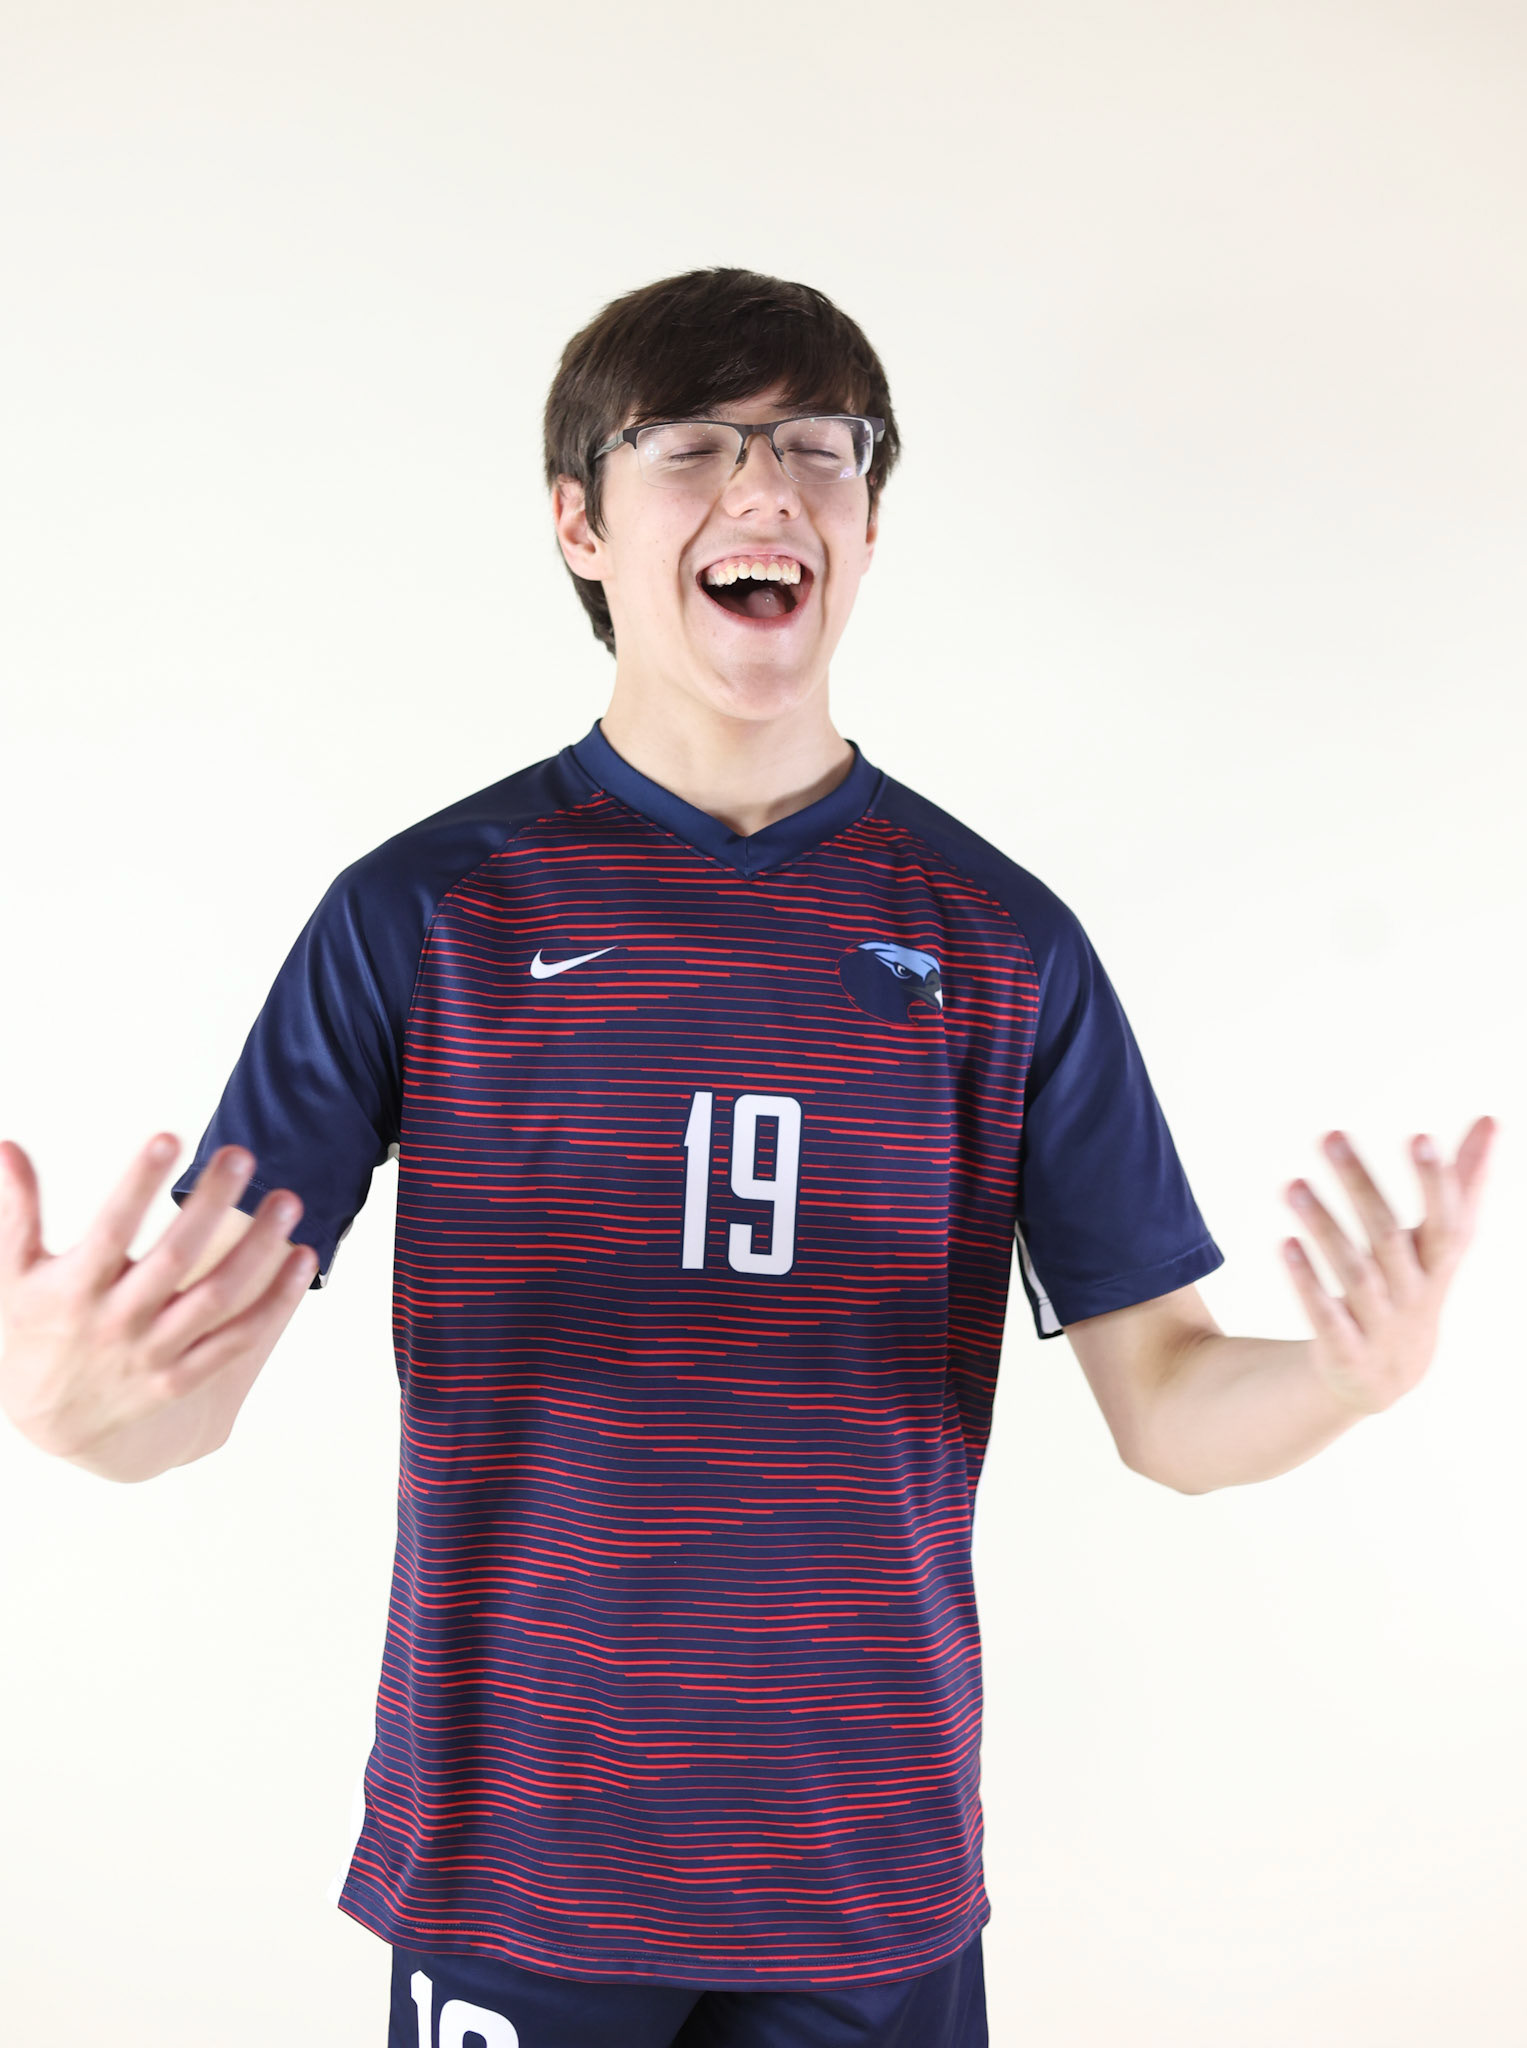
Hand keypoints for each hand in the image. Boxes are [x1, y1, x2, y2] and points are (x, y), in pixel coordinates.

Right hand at [0, 1133, 316, 1480]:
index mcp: (75, 1290)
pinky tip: (300, 1260)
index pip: (111, 1229)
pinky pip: (237, 1340)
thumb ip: (15, 1213)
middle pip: (175, 1259)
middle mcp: (118, 1323)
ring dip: (257, 1250)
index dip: (137, 1184)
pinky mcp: (183, 1378)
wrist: (52, 1421)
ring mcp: (154, 1354)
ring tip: (287, 1201)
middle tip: (242, 1154)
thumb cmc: (32, 1332)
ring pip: (216, 1299)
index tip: (167, 1137)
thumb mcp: (11, 1275)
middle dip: (211, 1205)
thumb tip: (7, 1148)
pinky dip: (274, 1304)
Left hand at [1281, 1116, 1497, 1415]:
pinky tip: (1284, 1244)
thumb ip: (1461, 1183)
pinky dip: (1307, 1281)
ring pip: (1354, 1274)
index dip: (1437, 1184)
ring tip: (1291, 1185)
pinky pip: (1325, 1316)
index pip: (1448, 1224)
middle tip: (1327, 1136)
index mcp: (1438, 1266)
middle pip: (1388, 1238)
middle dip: (1359, 1184)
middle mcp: (1413, 1295)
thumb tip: (1492, 1119)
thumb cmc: (1411, 1287)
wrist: (1381, 1378)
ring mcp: (1380, 1326)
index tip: (1420, 1136)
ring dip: (1323, 1226)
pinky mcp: (1344, 1351)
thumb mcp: (1438, 1243)